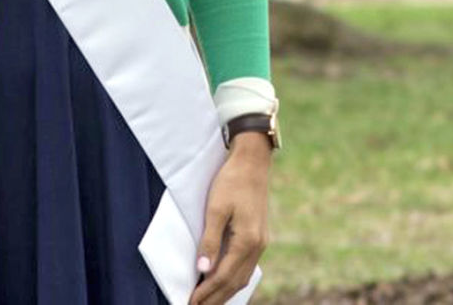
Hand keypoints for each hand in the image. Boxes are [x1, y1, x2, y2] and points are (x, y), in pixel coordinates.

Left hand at [190, 135, 271, 304]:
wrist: (253, 162)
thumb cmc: (232, 181)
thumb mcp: (215, 209)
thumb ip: (210, 241)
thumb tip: (203, 271)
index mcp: (247, 240)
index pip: (223, 276)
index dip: (206, 292)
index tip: (191, 302)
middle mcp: (258, 245)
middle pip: (235, 282)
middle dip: (215, 298)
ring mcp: (261, 242)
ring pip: (243, 276)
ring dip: (225, 291)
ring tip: (208, 301)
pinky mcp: (259, 236)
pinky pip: (246, 266)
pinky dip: (233, 279)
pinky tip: (223, 281)